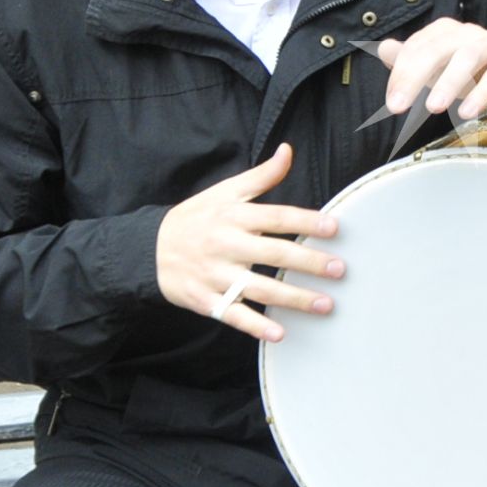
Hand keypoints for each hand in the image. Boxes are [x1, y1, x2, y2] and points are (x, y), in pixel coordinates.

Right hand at [155, 143, 343, 341]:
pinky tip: (280, 334)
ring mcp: (215, 275)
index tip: (335, 227)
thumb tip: (287, 152)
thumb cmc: (195, 218)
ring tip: (326, 304)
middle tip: (340, 269)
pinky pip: (234, 315)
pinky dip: (256, 326)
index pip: (276, 217)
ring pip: (259, 287)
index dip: (305, 221)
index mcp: (234, 216)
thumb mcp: (224, 192)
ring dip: (294, 298)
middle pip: (273, 253)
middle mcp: (226, 245)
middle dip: (308, 261)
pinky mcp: (206, 300)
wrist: (146, 250)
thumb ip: (261, 176)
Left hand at [377, 18, 486, 119]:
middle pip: (437, 49)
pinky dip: (482, 93)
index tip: (392, 102)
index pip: (417, 47)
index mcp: (445, 31)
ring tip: (433, 108)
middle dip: (414, 77)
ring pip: (468, 57)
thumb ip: (412, 60)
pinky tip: (466, 112)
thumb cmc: (475, 72)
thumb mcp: (441, 69)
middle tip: (398, 107)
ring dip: (448, 83)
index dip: (401, 73)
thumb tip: (383, 49)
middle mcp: (468, 32)